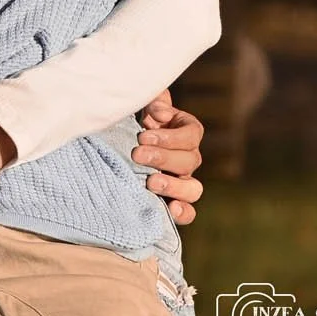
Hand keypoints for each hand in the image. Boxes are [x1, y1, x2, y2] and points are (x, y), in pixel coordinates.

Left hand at [131, 89, 203, 226]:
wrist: (124, 142)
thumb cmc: (137, 121)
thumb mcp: (146, 106)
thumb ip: (155, 103)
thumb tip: (159, 114)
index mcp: (187, 132)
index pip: (191, 135)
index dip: (169, 137)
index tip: (144, 135)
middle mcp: (188, 158)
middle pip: (188, 161)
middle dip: (162, 158)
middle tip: (137, 155)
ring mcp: (183, 182)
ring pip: (193, 188)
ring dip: (173, 186)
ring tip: (150, 183)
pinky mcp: (173, 200)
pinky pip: (187, 212)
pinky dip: (182, 213)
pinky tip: (170, 210)